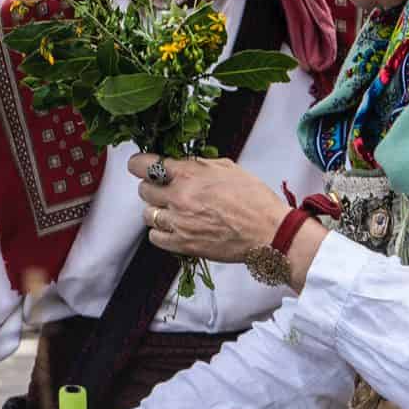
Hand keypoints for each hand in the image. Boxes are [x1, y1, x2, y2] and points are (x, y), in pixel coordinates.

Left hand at [126, 152, 286, 265]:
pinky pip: (155, 237)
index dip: (140, 164)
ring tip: (173, 211)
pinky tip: (174, 227)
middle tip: (166, 190)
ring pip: (147, 214)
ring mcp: (179, 223)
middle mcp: (179, 197)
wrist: (269, 231)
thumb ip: (199, 164)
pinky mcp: (183, 244)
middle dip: (152, 188)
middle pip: (143, 190)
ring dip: (157, 210)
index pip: (143, 165)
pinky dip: (160, 232)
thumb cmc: (254, 198)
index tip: (141, 166)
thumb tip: (180, 163)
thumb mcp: (228, 167)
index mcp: (189, 174)